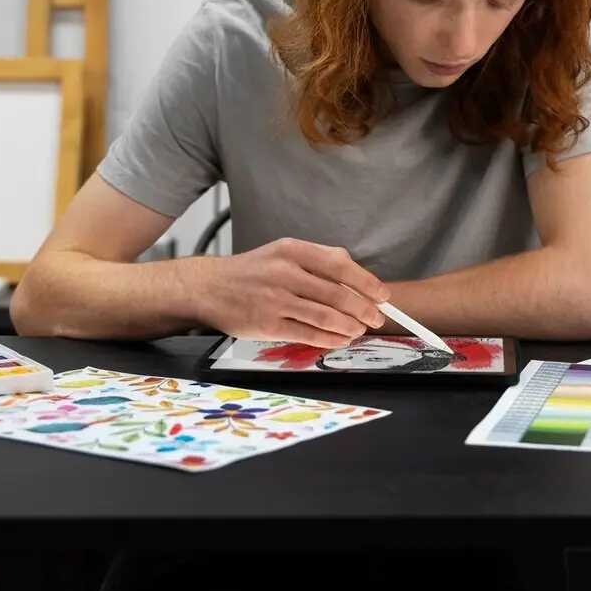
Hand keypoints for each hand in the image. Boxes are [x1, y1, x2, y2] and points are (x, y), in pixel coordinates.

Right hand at [196, 238, 388, 347]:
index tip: (382, 294)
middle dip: (363, 309)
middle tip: (376, 317)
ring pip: (325, 317)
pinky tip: (339, 339)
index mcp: (292, 251)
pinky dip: (328, 339)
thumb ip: (317, 258)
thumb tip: (353, 269)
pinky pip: (307, 334)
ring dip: (349, 326)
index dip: (366, 282)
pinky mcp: (267, 325)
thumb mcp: (281, 252)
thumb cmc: (250, 271)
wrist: (208, 287)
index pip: (339, 266)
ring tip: (359, 330)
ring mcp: (275, 300)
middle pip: (336, 295)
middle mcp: (284, 273)